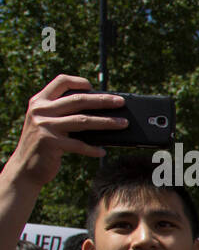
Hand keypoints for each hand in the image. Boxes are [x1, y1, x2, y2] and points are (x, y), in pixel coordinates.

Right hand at [1, 76, 124, 192]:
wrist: (24, 167)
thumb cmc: (43, 144)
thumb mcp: (47, 123)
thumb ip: (63, 114)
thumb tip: (101, 111)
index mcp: (39, 101)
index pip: (60, 82)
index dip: (78, 82)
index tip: (93, 86)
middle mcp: (40, 110)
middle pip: (78, 100)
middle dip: (103, 101)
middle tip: (121, 102)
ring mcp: (45, 126)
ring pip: (83, 121)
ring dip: (107, 122)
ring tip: (123, 123)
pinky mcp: (51, 143)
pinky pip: (79, 145)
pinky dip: (93, 149)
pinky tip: (103, 151)